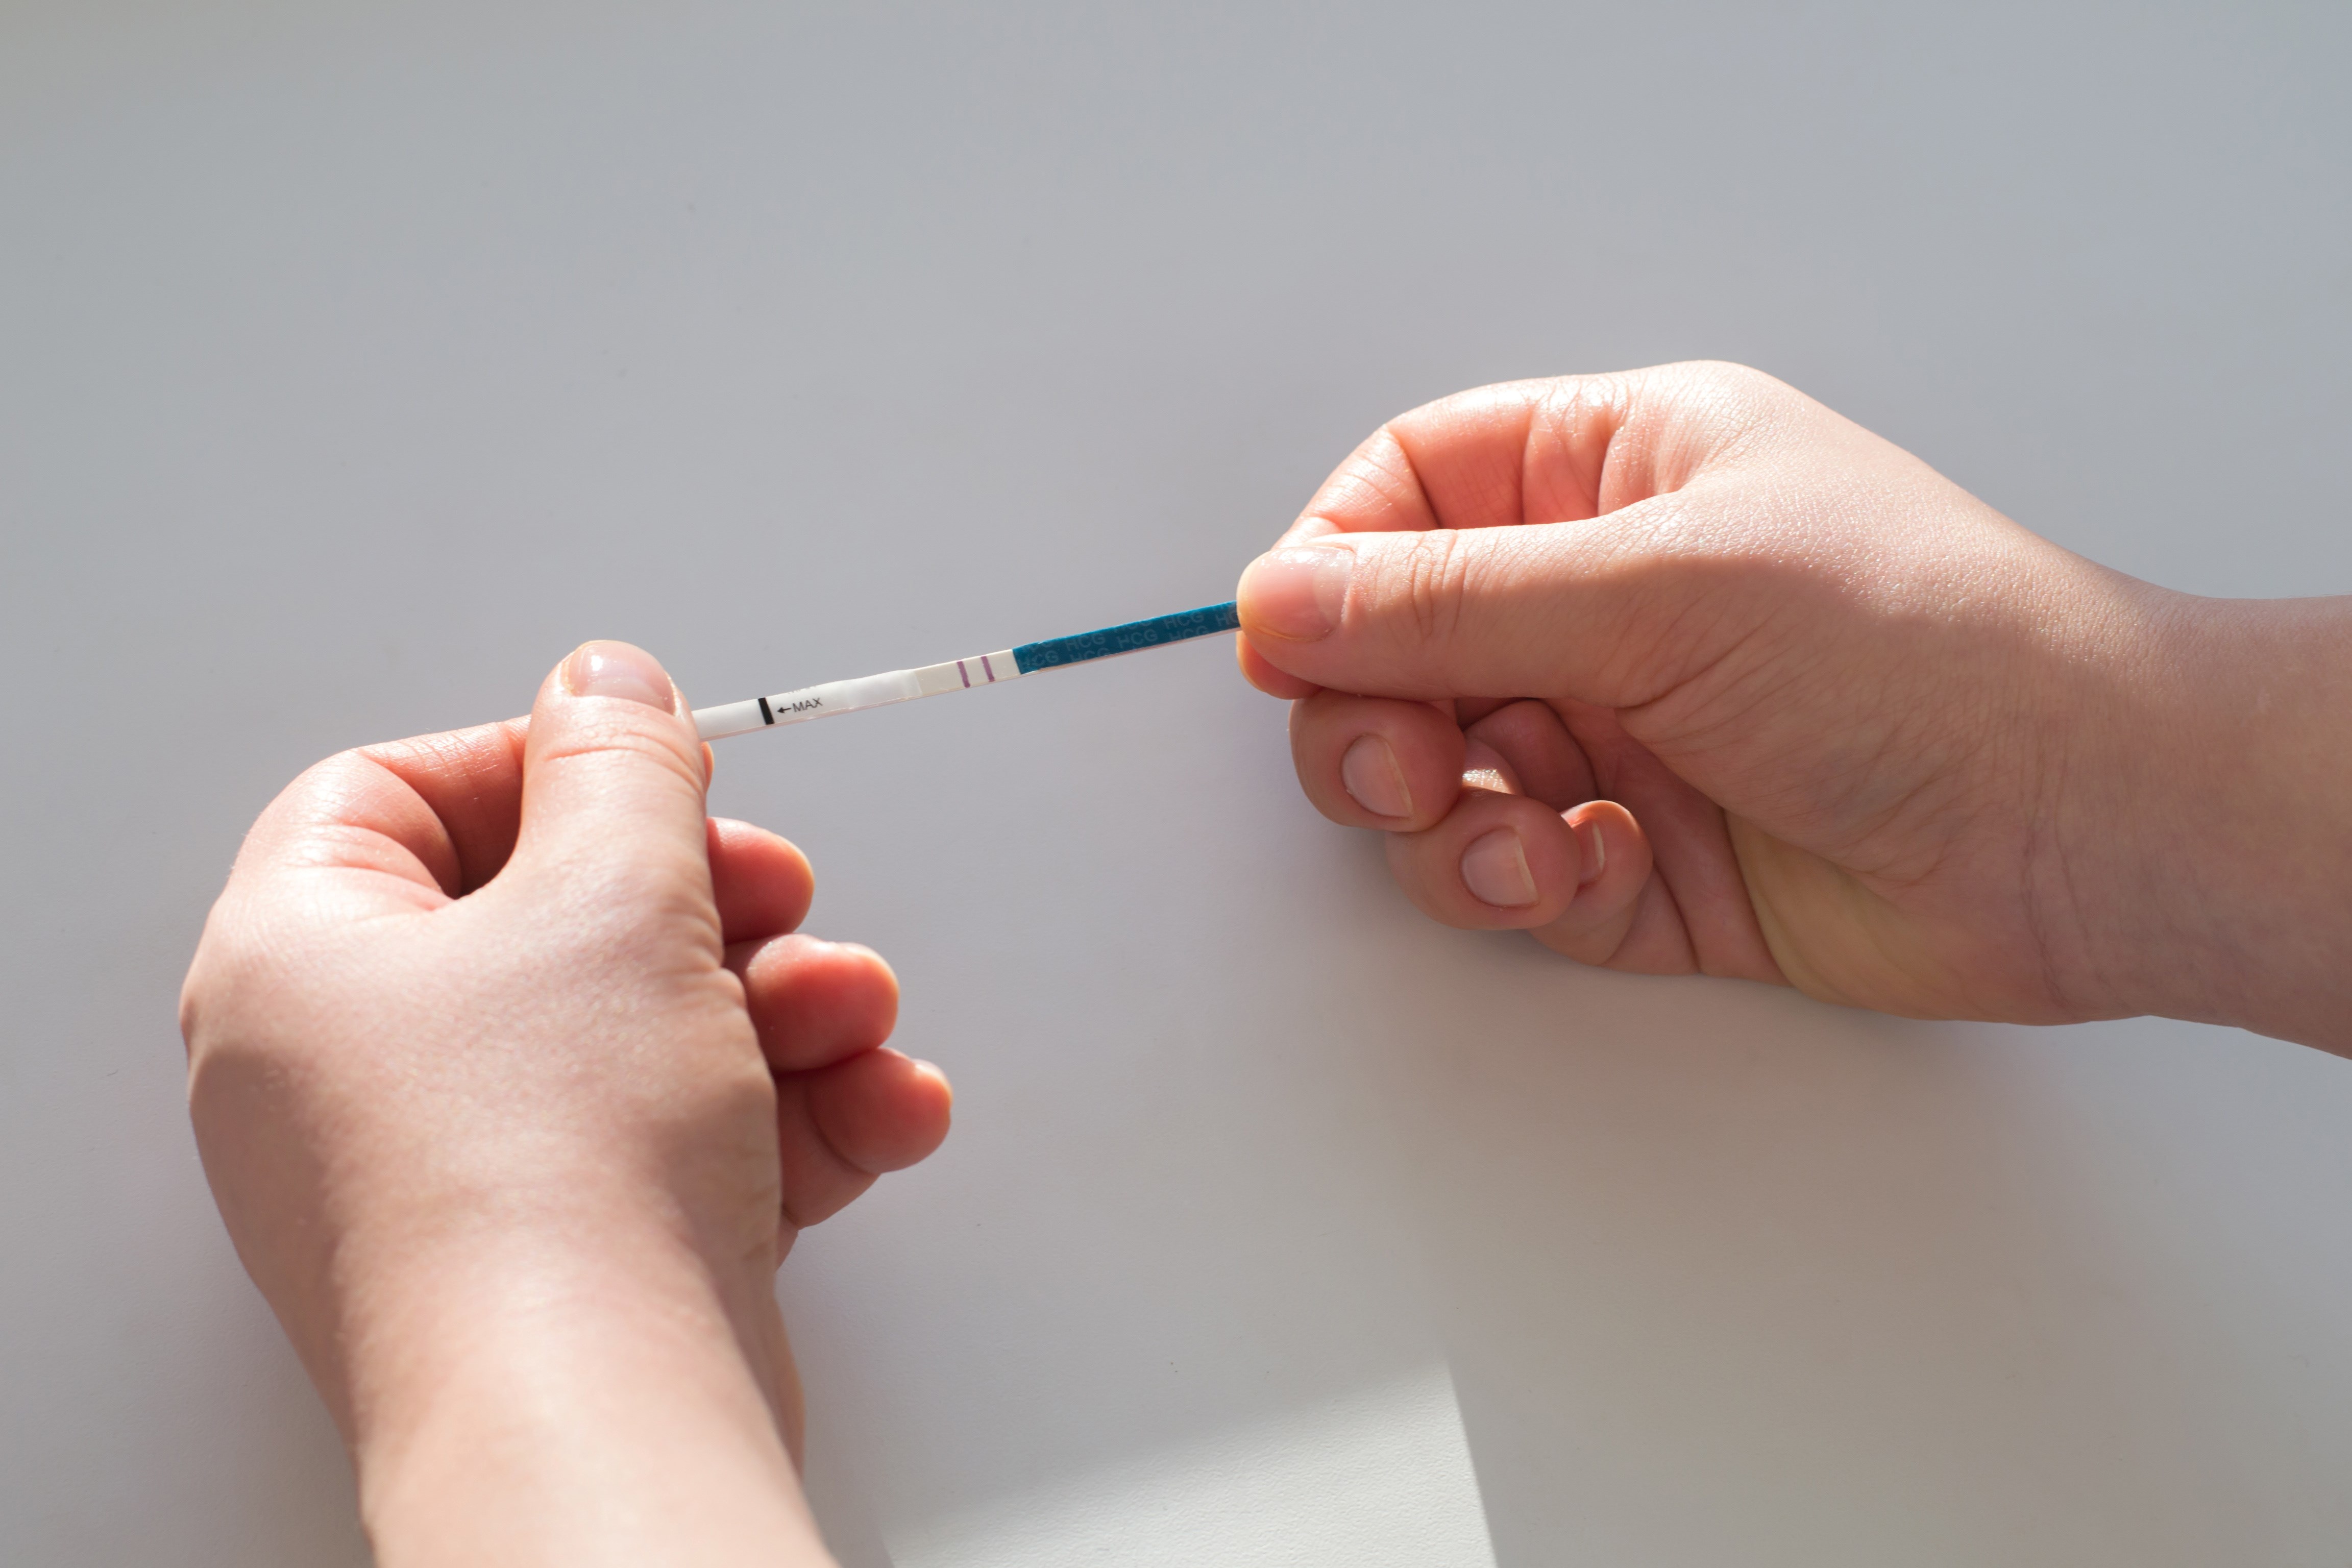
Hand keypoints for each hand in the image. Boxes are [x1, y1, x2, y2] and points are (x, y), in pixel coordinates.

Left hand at [180, 642, 952, 1565]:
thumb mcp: (616, 892)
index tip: (658, 776)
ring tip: (854, 1021)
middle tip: (777, 899)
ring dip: (781, 1012)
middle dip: (715, 905)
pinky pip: (678, 1144)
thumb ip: (622, 762)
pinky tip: (874, 1112)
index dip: (544, 764)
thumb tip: (609, 685)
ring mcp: (460, 1176)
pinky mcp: (564, 1259)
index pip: (396, 797)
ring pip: (642, 1035)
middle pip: (551, 917)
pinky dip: (785, 1119)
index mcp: (303, 962)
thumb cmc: (556, 1176)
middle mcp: (358, 1073)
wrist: (602, 1419)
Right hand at [1237, 363, 2351, 1049]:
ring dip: (1449, 827)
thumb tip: (1278, 600)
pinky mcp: (1640, 860)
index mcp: (1618, 474)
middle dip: (1373, 725)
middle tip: (1407, 772)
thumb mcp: (1656, 587)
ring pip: (1439, 786)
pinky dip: (1531, 887)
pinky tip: (1602, 870)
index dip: (1331, 570)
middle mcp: (1607, 601)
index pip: (1410, 495)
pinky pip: (1514, 878)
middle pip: (1395, 655)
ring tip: (1525, 841)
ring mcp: (1620, 734)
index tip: (1289, 649)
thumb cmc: (1920, 650)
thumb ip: (1446, 603)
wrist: (2079, 828)